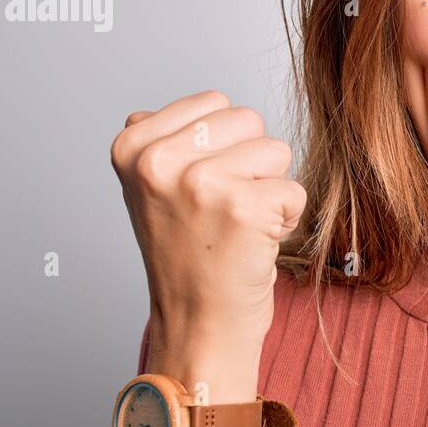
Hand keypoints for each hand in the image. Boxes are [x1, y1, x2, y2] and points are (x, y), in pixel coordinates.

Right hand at [110, 89, 306, 356]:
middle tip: (223, 211)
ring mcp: (201, 183)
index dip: (222, 146)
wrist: (198, 324)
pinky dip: (287, 218)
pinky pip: (295, 188)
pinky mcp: (244, 207)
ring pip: (276, 150)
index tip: (199, 190)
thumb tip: (144, 114)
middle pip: (248, 120)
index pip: (214, 102)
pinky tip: (255, 243)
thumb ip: (154, 147)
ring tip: (238, 225)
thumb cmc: (186, 258)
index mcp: (133, 147)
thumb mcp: (149, 194)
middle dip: (250, 162)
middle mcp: (159, 161)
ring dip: (270, 189)